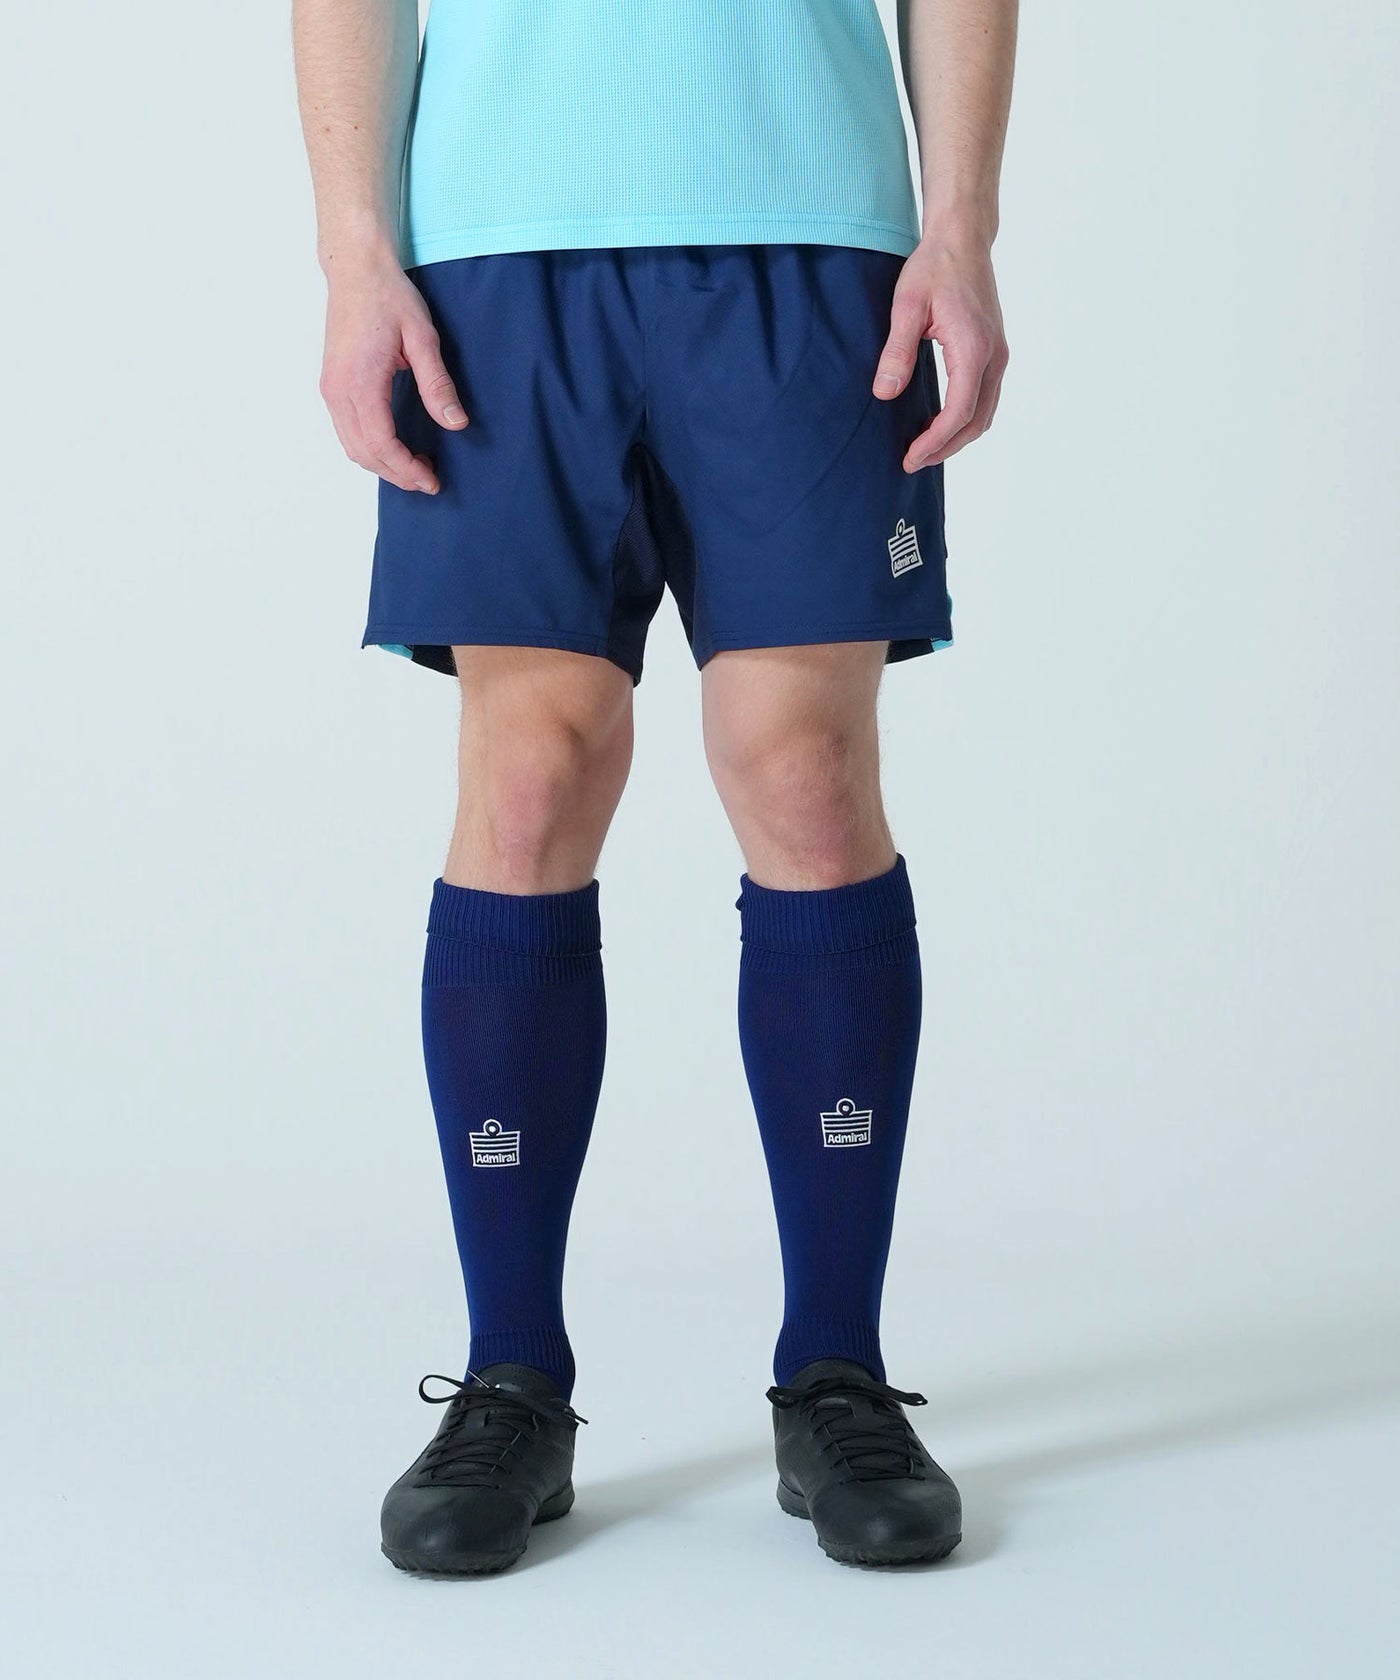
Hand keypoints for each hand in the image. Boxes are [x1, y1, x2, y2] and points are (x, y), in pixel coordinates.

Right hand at [319, 260, 467, 493]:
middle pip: (364, 453)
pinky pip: (346, 431)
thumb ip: (437, 384)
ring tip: (416, 467)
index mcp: (360, 382)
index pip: (382, 444)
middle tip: (429, 480)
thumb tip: (456, 423)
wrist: (356, 270)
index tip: (432, 481)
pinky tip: (395, 446)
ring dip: (382, 465)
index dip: (407, 470)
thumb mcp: (423, 338)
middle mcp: (338, 390)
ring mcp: (330, 388)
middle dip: (397, 474)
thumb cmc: (389, 297)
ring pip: (352, 446)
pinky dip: (369, 448)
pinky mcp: (331, 385)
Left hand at [874, 235, 1008, 471]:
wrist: (962, 240)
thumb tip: (884, 394)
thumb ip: (897, 351)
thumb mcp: (906, 306)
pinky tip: (940, 422)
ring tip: (925, 448)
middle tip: (912, 461)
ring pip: (985, 413)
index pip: (959, 412)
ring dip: (957, 437)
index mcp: (973, 348)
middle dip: (945, 447)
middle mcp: (994, 356)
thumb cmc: (934, 267)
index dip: (935, 442)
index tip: (910, 458)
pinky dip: (966, 419)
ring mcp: (999, 355)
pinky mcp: (995, 351)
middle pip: (976, 422)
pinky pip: (986, 398)